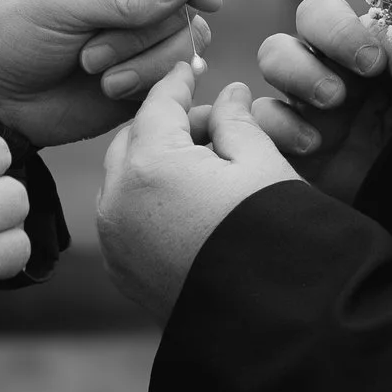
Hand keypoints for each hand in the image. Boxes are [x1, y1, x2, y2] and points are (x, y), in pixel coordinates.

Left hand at [0, 0, 222, 146]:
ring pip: (186, 43)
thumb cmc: (18, 34)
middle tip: (89, 55)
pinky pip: (176, 77)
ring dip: (144, 63)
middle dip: (139, 35)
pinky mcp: (146, 78)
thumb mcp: (64, 5)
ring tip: (97, 75)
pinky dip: (150, 84)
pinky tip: (115, 89)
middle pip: (181, 7)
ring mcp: (144, 40)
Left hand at [95, 61, 298, 322]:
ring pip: (123, 179)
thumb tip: (228, 95)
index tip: (190, 69)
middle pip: (133, 139)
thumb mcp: (261, 164)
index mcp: (150, 164)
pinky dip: (147, 201)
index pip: (158, 104)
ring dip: (154, 163)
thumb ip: (236, 121)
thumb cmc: (276, 235)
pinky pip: (124, 218)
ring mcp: (115, 240)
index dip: (177, 82)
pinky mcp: (123, 271)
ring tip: (206, 168)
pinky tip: (189, 204)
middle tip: (213, 126)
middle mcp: (117, 200)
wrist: (274, 322)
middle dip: (167, 125)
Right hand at [251, 0, 391, 166]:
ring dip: (301, 70)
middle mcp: (335, 62)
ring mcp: (303, 98)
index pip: (376, 14)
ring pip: (274, 53)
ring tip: (334, 100)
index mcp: (376, 48)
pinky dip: (281, 123)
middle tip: (370, 68)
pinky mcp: (280, 137)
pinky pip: (260, 114)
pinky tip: (313, 144)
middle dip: (339, 33)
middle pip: (312, 14)